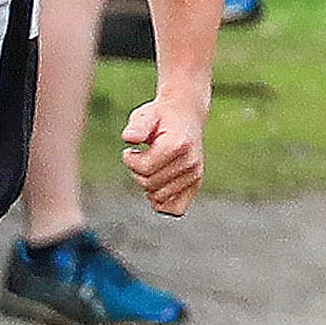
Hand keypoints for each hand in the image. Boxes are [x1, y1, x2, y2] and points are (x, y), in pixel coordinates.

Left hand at [121, 93, 206, 215]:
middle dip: (136, 173)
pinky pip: (176, 209)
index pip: (144, 168)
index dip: (130, 160)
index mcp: (178, 144)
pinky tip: (156, 187)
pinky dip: (162, 204)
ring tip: (151, 167)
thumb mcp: (144, 115)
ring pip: (159, 198)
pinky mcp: (196, 184)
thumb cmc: (160, 117)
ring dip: (147, 186)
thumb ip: (137, 126)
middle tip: (140, 157)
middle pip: (149, 184)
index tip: (130, 150)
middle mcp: (191, 162)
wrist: (186, 115)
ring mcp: (195, 175)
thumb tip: (129, 138)